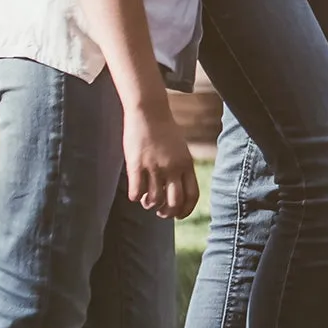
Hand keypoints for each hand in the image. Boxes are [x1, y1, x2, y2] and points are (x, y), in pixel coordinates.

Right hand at [124, 99, 198, 219]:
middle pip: (174, 202)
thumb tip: (177, 191)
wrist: (149, 111)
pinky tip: (135, 193)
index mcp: (187, 164)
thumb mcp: (181, 150)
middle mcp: (173, 168)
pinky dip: (135, 197)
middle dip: (166, 213)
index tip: (178, 216)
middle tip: (160, 212)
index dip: (186, 210)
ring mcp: (154, 167)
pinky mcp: (136, 165)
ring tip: (146, 200)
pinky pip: (136, 192)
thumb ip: (181, 169)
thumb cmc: (164, 131)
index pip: (192, 196)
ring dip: (149, 205)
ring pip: (154, 200)